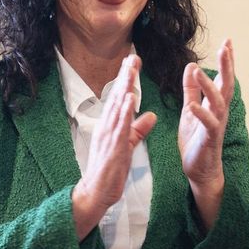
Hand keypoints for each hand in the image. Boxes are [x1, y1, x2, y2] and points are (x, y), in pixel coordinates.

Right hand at [70, 55, 156, 238]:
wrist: (96, 192)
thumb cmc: (111, 169)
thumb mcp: (128, 145)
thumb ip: (138, 129)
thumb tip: (152, 114)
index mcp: (111, 124)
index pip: (119, 97)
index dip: (126, 79)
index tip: (133, 61)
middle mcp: (107, 126)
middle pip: (117, 96)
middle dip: (125, 76)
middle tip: (132, 56)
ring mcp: (108, 135)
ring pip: (117, 107)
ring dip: (124, 87)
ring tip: (131, 70)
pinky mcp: (113, 147)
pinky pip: (120, 127)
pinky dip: (125, 112)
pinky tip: (130, 98)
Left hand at [179, 38, 233, 228]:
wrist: (199, 171)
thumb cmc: (196, 141)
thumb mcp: (189, 111)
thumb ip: (191, 90)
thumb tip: (192, 66)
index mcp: (214, 105)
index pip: (222, 79)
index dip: (225, 61)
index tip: (228, 41)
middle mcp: (219, 113)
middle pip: (226, 86)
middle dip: (226, 66)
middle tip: (226, 47)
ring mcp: (216, 126)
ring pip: (217, 103)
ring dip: (208, 86)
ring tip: (199, 71)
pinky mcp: (208, 139)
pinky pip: (207, 125)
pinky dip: (200, 113)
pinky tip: (192, 105)